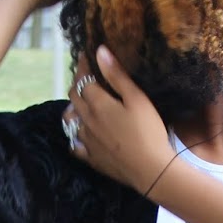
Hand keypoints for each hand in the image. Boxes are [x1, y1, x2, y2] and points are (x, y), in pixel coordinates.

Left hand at [64, 47, 171, 195]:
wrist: (151, 170)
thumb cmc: (148, 131)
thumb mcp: (137, 99)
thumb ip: (116, 75)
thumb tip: (99, 51)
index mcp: (97, 104)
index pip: (83, 80)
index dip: (84, 67)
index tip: (86, 57)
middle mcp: (87, 120)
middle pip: (74, 97)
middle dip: (77, 84)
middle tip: (85, 78)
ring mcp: (87, 141)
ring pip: (71, 120)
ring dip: (74, 108)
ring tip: (80, 104)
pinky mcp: (92, 159)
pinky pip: (75, 145)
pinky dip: (75, 136)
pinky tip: (81, 135)